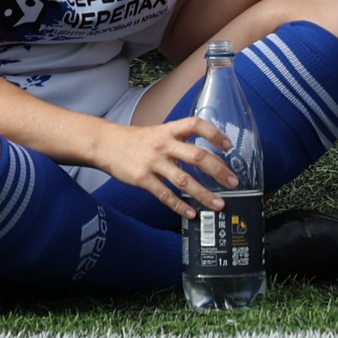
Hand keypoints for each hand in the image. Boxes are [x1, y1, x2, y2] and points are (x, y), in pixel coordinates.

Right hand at [98, 117, 238, 220]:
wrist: (104, 144)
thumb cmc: (136, 140)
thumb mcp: (158, 132)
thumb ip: (179, 141)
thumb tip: (206, 157)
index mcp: (168, 130)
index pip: (196, 125)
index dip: (214, 134)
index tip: (228, 146)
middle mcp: (163, 145)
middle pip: (196, 156)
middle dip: (218, 170)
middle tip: (233, 182)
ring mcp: (152, 162)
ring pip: (184, 180)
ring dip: (204, 194)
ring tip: (218, 205)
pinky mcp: (142, 178)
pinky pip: (165, 195)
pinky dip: (180, 206)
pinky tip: (191, 213)